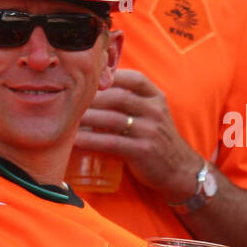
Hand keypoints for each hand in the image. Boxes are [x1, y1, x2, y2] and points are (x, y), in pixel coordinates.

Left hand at [73, 69, 200, 200]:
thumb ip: (133, 100)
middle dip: (91, 99)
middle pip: (117, 97)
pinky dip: (90, 140)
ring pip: (111, 119)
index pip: (134, 78)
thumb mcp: (153, 114)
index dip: (110, 76)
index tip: (88, 80)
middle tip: (68, 101)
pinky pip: (111, 142)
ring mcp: (150, 131)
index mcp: (157, 97)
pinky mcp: (142, 150)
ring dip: (86, 119)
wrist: (179, 170)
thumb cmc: (157, 139)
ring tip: (67, 120)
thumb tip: (96, 88)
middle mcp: (155, 111)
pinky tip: (75, 141)